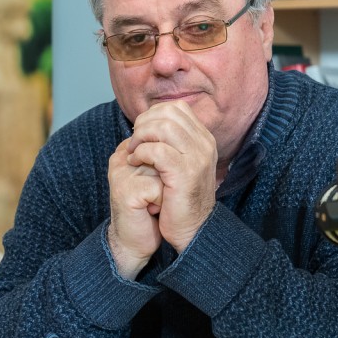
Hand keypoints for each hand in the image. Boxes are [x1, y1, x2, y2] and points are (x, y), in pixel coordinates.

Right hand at [107, 137, 163, 279]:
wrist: (135, 242)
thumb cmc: (151, 209)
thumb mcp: (157, 175)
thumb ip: (162, 152)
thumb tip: (183, 135)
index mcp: (126, 150)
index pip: (158, 137)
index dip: (170, 160)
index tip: (163, 180)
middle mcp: (120, 158)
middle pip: (162, 149)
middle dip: (171, 172)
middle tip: (161, 191)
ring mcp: (121, 173)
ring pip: (163, 166)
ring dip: (168, 186)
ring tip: (157, 199)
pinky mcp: (124, 191)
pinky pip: (158, 187)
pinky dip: (162, 201)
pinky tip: (152, 210)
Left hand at [126, 100, 216, 253]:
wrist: (192, 229)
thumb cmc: (179, 197)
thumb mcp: (181, 163)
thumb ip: (172, 142)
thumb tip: (149, 121)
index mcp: (204, 139)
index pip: (176, 108)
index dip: (152, 115)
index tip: (140, 133)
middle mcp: (204, 144)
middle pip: (168, 113)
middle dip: (144, 123)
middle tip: (133, 142)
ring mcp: (197, 158)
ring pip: (163, 127)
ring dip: (141, 137)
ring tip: (133, 152)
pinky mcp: (185, 173)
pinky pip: (157, 151)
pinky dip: (140, 153)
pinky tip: (134, 163)